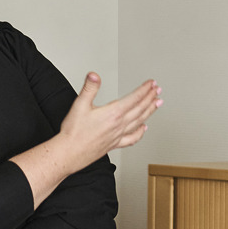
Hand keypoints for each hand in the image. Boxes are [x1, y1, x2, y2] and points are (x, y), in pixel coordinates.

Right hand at [11, 73, 161, 208]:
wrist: (69, 153)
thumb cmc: (73, 132)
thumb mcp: (79, 105)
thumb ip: (89, 88)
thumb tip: (94, 75)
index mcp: (113, 114)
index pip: (134, 98)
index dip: (144, 89)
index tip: (151, 83)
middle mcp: (119, 125)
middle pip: (140, 109)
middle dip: (150, 97)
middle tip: (158, 90)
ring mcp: (118, 136)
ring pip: (139, 121)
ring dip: (150, 111)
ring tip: (157, 104)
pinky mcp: (115, 144)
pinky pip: (132, 138)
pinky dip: (140, 132)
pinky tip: (144, 128)